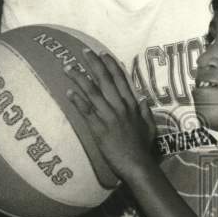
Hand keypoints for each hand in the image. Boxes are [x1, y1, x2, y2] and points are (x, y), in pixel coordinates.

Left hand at [63, 51, 155, 181]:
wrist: (137, 165)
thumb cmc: (143, 148)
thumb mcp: (150, 126)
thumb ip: (145, 111)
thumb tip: (143, 98)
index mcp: (132, 105)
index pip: (121, 79)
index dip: (111, 65)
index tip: (102, 53)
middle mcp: (120, 107)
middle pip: (105, 80)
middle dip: (93, 64)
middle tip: (83, 52)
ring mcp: (109, 117)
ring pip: (93, 92)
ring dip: (79, 78)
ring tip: (68, 67)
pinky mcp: (99, 129)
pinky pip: (86, 111)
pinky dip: (77, 100)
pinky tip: (68, 91)